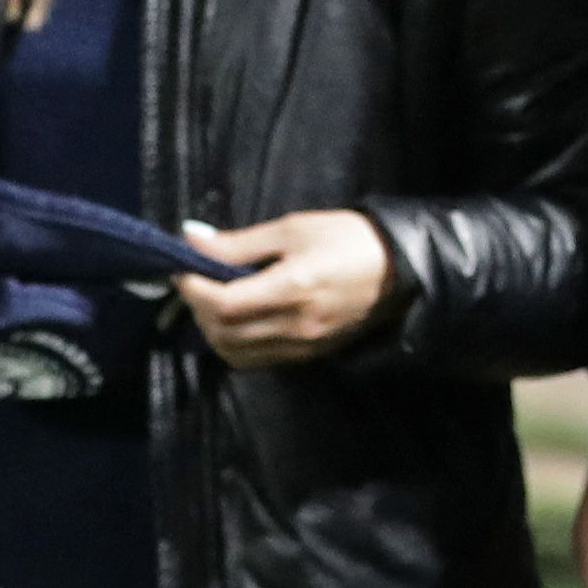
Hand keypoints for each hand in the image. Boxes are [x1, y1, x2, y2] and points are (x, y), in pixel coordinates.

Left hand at [174, 209, 399, 367]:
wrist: (402, 270)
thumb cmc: (349, 239)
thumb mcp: (293, 228)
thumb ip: (240, 242)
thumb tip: (191, 241)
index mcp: (291, 288)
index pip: (222, 303)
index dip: (192, 288)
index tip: (184, 267)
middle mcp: (295, 325)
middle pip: (223, 333)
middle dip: (198, 309)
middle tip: (198, 283)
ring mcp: (304, 345)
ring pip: (236, 353)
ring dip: (215, 331)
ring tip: (218, 303)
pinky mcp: (311, 354)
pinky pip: (259, 359)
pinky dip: (238, 344)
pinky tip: (243, 321)